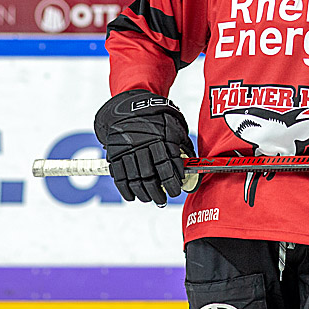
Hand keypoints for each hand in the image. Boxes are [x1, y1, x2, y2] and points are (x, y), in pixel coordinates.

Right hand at [94, 89, 194, 205]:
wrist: (128, 107)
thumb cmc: (156, 119)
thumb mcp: (173, 126)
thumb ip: (182, 144)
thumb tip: (193, 163)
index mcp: (160, 138)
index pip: (168, 165)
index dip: (172, 181)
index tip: (176, 190)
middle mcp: (143, 145)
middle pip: (151, 176)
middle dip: (158, 192)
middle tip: (163, 200)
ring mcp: (127, 150)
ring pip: (135, 179)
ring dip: (143, 193)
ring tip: (150, 199)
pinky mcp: (114, 155)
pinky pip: (119, 177)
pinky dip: (126, 190)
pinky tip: (133, 196)